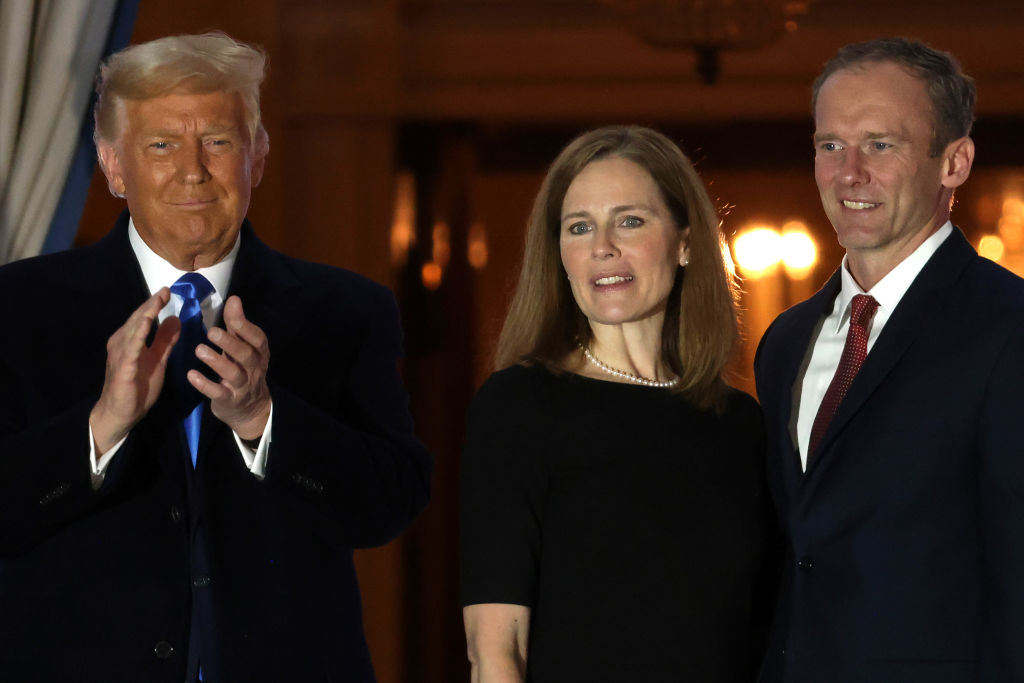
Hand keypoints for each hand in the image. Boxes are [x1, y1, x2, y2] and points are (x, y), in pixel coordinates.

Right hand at [90, 288, 180, 453]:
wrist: (121, 413)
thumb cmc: (137, 387)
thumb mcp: (158, 360)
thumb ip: (165, 341)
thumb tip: (175, 318)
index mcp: (130, 341)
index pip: (143, 318)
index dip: (154, 304)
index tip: (167, 291)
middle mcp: (122, 343)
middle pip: (137, 319)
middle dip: (150, 304)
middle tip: (164, 290)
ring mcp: (121, 354)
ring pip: (133, 329)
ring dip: (145, 314)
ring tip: (157, 300)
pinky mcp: (123, 367)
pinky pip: (131, 348)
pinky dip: (138, 334)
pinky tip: (146, 324)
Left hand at [189, 295, 270, 438]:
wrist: (250, 410)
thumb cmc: (243, 371)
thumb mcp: (243, 348)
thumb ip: (237, 326)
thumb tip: (234, 299)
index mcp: (259, 354)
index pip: (257, 338)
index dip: (245, 325)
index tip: (232, 307)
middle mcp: (254, 369)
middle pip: (246, 355)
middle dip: (230, 343)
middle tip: (212, 332)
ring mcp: (242, 387)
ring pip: (233, 374)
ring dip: (217, 362)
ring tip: (199, 350)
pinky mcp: (229, 401)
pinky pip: (219, 393)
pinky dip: (205, 385)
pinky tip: (191, 375)